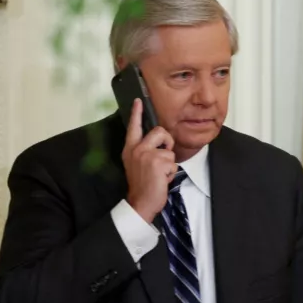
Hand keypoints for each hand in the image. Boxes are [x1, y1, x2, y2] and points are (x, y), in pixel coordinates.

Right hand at [122, 98, 175, 222]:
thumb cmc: (141, 184)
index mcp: (130, 149)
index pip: (134, 127)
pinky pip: (173, 163)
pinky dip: (171, 173)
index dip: (136, 113)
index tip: (138, 100)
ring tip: (160, 174)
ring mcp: (147, 155)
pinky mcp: (157, 162)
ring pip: (169, 151)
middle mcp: (137, 149)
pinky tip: (162, 180)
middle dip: (167, 141)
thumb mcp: (136, 164)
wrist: (140, 202)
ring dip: (169, 164)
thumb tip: (158, 142)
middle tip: (164, 154)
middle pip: (159, 131)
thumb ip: (143, 151)